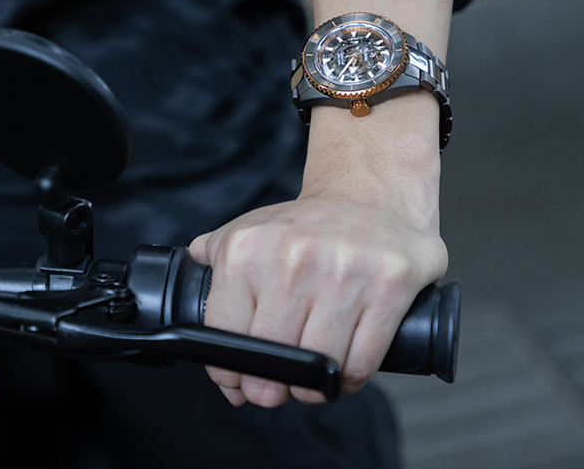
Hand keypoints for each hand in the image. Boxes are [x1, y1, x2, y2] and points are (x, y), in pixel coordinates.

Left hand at [189, 96, 447, 408]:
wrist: (369, 196)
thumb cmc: (305, 227)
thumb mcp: (247, 233)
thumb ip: (210, 269)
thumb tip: (193, 341)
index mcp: (248, 248)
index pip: (225, 340)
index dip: (231, 373)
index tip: (240, 380)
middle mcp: (293, 257)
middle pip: (273, 361)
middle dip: (272, 387)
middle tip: (278, 386)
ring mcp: (344, 270)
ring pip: (319, 369)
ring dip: (313, 388)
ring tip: (313, 376)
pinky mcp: (390, 283)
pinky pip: (362, 363)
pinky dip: (349, 379)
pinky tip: (344, 366)